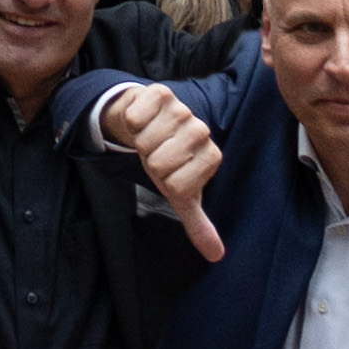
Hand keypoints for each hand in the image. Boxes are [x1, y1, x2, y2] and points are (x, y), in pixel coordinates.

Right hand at [101, 82, 224, 261]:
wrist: (151, 123)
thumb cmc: (167, 160)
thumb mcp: (182, 193)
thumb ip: (199, 223)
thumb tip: (216, 255)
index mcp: (211, 157)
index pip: (176, 184)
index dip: (164, 182)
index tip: (169, 172)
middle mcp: (201, 131)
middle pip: (159, 162)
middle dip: (149, 161)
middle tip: (156, 153)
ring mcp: (182, 109)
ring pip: (146, 139)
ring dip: (139, 142)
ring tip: (150, 137)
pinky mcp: (161, 92)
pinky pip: (138, 116)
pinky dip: (133, 122)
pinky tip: (143, 119)